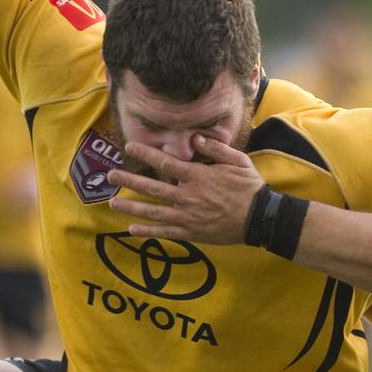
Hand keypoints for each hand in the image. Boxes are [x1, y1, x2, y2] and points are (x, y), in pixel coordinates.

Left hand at [106, 134, 264, 244]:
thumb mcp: (237, 161)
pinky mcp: (192, 233)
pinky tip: (132, 229)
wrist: (260, 218)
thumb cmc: (249, 187)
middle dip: (129, 180)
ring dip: (132, 207)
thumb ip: (216, 148)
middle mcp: (188, 196)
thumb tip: (195, 138)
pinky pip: (165, 232)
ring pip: (153, 211)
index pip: (165, 163)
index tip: (130, 146)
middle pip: (152, 187)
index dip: (146, 153)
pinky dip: (148, 231)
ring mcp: (188, 216)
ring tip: (113, 203)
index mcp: (198, 177)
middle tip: (111, 176)